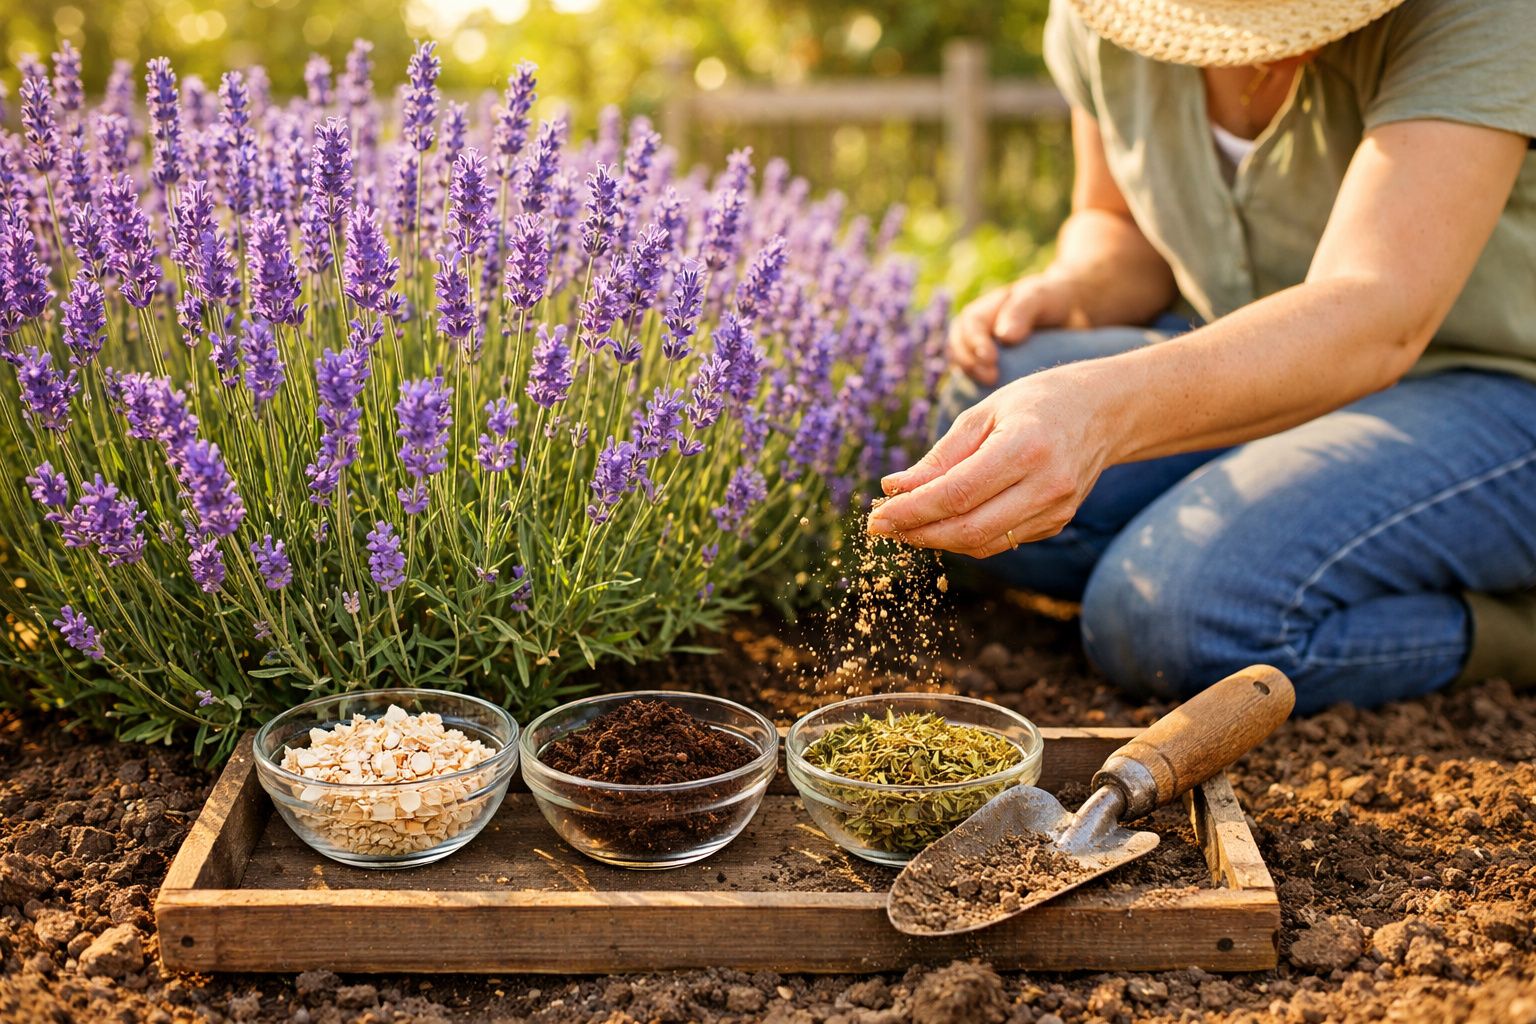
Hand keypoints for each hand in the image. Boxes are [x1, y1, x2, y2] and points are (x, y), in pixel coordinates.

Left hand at [867, 367, 1114, 556]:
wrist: (1103, 412)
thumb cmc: (1036, 402)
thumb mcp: (983, 413)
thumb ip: (940, 456)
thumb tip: (893, 489)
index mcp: (1025, 447)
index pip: (956, 494)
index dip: (912, 511)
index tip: (877, 517)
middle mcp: (1046, 484)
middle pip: (968, 528)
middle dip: (918, 533)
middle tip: (883, 528)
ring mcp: (1056, 509)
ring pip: (983, 543)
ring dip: (937, 539)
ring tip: (905, 526)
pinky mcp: (1058, 523)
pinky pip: (1001, 540)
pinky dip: (965, 536)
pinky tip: (942, 523)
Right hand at [947, 273, 1077, 385]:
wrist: (1066, 311)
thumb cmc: (1051, 299)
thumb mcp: (1039, 296)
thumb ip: (1021, 311)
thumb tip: (1004, 337)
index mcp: (986, 307)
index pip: (971, 324)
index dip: (976, 342)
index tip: (991, 359)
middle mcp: (977, 327)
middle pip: (958, 343)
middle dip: (969, 361)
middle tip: (991, 377)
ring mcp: (979, 345)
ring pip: (961, 359)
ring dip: (971, 373)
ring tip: (991, 383)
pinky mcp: (986, 362)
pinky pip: (973, 372)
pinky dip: (977, 381)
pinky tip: (992, 390)